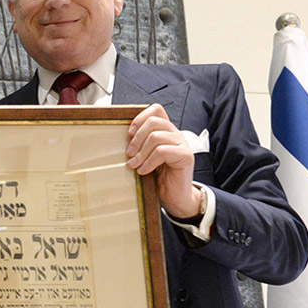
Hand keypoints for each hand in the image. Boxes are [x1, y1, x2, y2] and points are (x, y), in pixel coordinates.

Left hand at [126, 104, 200, 218]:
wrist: (175, 197)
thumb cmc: (160, 178)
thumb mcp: (146, 158)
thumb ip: (140, 146)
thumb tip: (122, 140)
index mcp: (166, 132)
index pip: (156, 110)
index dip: (140, 118)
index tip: (129, 133)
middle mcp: (175, 134)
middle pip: (154, 121)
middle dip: (137, 138)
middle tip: (129, 154)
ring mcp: (182, 144)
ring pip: (156, 136)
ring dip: (141, 153)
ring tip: (134, 165)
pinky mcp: (186, 156)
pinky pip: (162, 151)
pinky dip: (149, 162)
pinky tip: (143, 171)